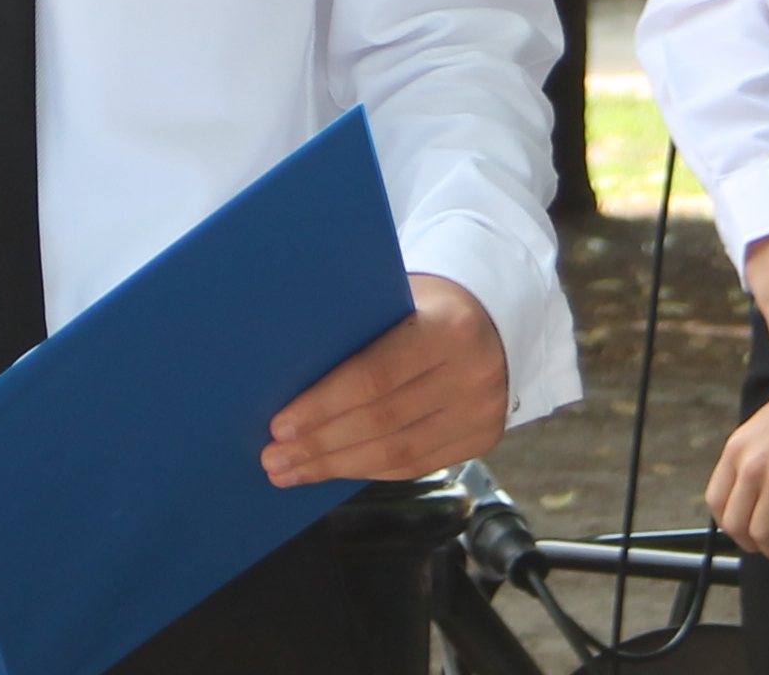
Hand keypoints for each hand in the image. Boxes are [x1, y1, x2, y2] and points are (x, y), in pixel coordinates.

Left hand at [263, 275, 508, 486]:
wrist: (494, 314)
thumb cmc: (425, 303)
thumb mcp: (397, 296)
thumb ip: (356, 329)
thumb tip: (285, 377)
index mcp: (449, 326)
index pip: (374, 376)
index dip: (323, 406)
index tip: (279, 426)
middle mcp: (473, 372)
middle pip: (382, 421)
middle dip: (321, 444)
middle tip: (274, 458)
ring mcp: (483, 411)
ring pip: (398, 453)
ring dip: (338, 466)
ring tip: (294, 472)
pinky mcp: (483, 437)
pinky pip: (417, 465)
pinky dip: (370, 470)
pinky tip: (336, 469)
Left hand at [707, 385, 768, 560]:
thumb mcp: (760, 431)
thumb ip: (748, 460)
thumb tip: (745, 499)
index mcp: (736, 450)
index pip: (716, 502)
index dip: (730, 526)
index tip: (746, 533)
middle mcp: (751, 464)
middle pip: (736, 525)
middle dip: (752, 545)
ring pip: (764, 535)